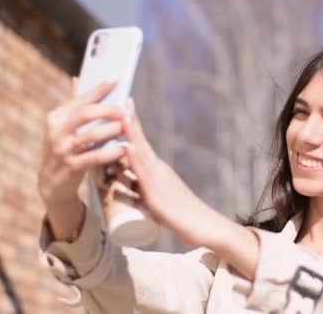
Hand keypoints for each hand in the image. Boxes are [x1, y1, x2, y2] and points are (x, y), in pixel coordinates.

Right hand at [38, 78, 128, 208]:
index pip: (80, 99)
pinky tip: (125, 148)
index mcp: (56, 117)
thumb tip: (78, 78)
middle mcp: (56, 132)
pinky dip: (112, 152)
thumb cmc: (65, 148)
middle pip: (86, 114)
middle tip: (127, 110)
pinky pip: (95, 157)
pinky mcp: (71, 167)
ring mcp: (62, 150)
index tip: (116, 78)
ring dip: (113, 130)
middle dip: (109, 110)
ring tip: (129, 128)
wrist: (52, 182)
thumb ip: (75, 105)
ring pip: (92, 136)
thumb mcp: (65, 127)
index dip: (99, 89)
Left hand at [122, 99, 259, 277]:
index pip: (139, 143)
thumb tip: (119, 186)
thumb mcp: (152, 201)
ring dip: (131, 132)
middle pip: (140, 140)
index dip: (131, 124)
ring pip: (140, 152)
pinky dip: (134, 159)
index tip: (123, 104)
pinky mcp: (156, 195)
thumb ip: (136, 192)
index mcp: (156, 170)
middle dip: (129, 119)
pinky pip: (143, 175)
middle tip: (121, 96)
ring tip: (121, 111)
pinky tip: (127, 146)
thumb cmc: (180, 216)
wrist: (203, 228)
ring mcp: (157, 180)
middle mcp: (157, 170)